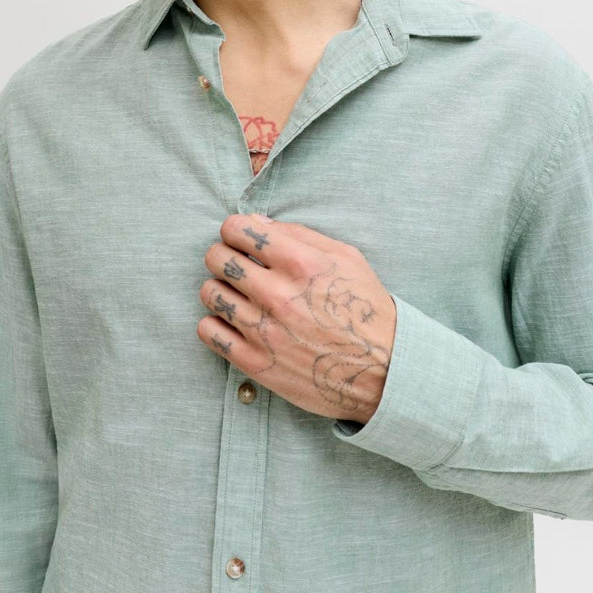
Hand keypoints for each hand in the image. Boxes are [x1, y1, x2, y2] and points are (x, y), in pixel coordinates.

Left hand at [198, 214, 396, 422]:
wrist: (383, 371)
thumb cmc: (364, 308)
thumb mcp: (346, 258)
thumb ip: (299, 234)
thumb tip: (256, 221)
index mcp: (299, 263)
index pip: (237, 229)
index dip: (235, 229)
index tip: (241, 239)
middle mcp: (277, 294)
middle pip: (217, 258)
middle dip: (224, 255)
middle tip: (237, 264)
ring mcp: (263, 330)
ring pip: (210, 293)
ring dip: (219, 288)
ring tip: (236, 293)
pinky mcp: (255, 362)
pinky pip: (208, 331)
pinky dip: (215, 322)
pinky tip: (233, 321)